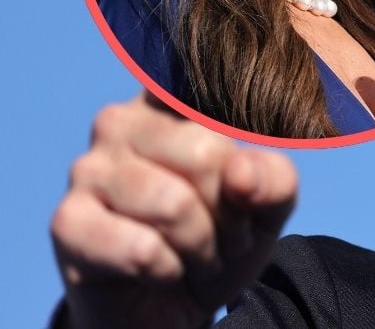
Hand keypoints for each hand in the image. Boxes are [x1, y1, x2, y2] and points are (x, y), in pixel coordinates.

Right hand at [51, 93, 297, 328]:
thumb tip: (241, 170)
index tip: (248, 187)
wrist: (174, 305)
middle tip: (224, 234)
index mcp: (173, 101)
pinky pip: (142, 249)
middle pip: (207, 154)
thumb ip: (273, 178)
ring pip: (174, 204)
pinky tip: (160, 270)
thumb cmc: (220, 236)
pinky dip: (167, 271)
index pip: (227, 105)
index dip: (251, 160)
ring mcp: (88, 168)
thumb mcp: (266, 206)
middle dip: (229, 212)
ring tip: (197, 254)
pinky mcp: (68, 220)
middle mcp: (123, 120)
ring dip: (201, 247)